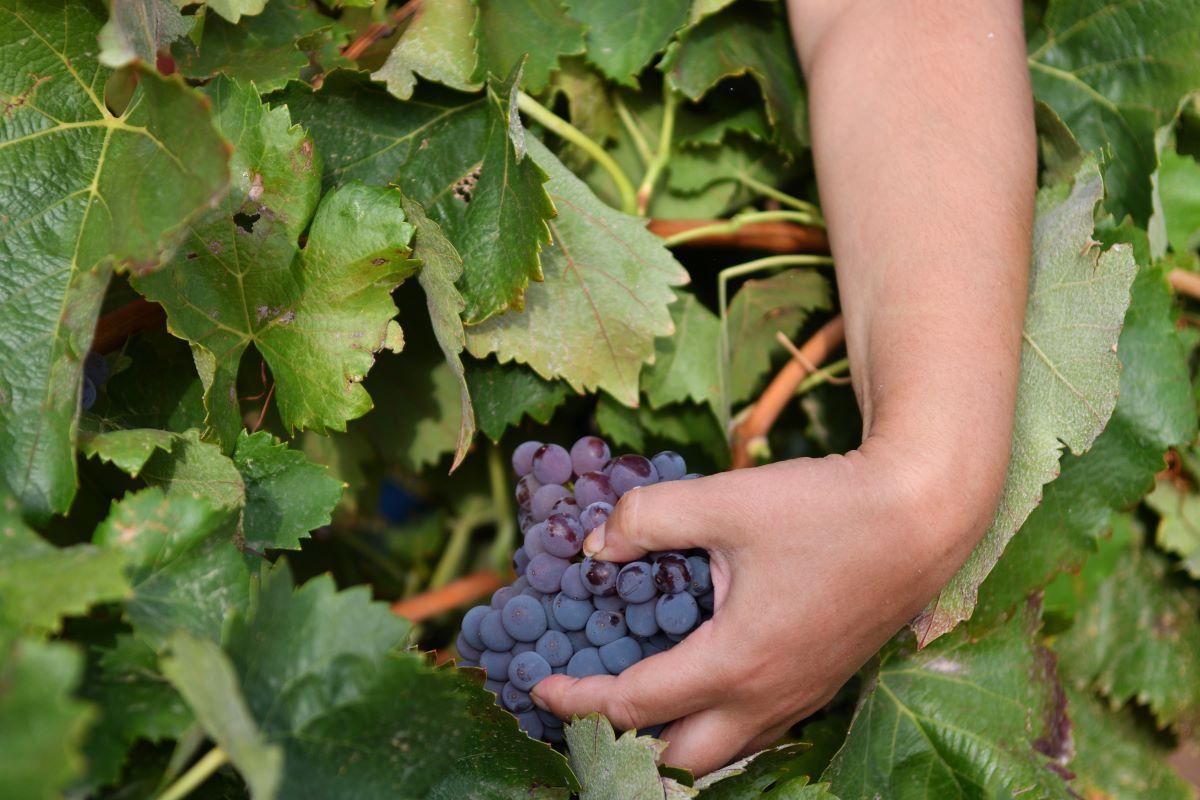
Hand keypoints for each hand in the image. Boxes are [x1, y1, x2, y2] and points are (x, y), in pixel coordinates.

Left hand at [531, 437, 999, 775]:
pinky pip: (756, 729)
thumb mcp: (725, 499)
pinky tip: (702, 679)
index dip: (579, 700)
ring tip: (635, 701)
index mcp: (736, 662)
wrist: (924, 514)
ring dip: (672, 739)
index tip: (541, 686)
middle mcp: (767, 698)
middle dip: (624, 745)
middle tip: (586, 706)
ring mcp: (800, 697)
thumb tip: (595, 544)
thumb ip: (648, 517)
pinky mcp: (822, 683)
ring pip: (724, 752)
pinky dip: (715, 722)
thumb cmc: (827, 507)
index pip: (635, 704)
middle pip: (679, 761)